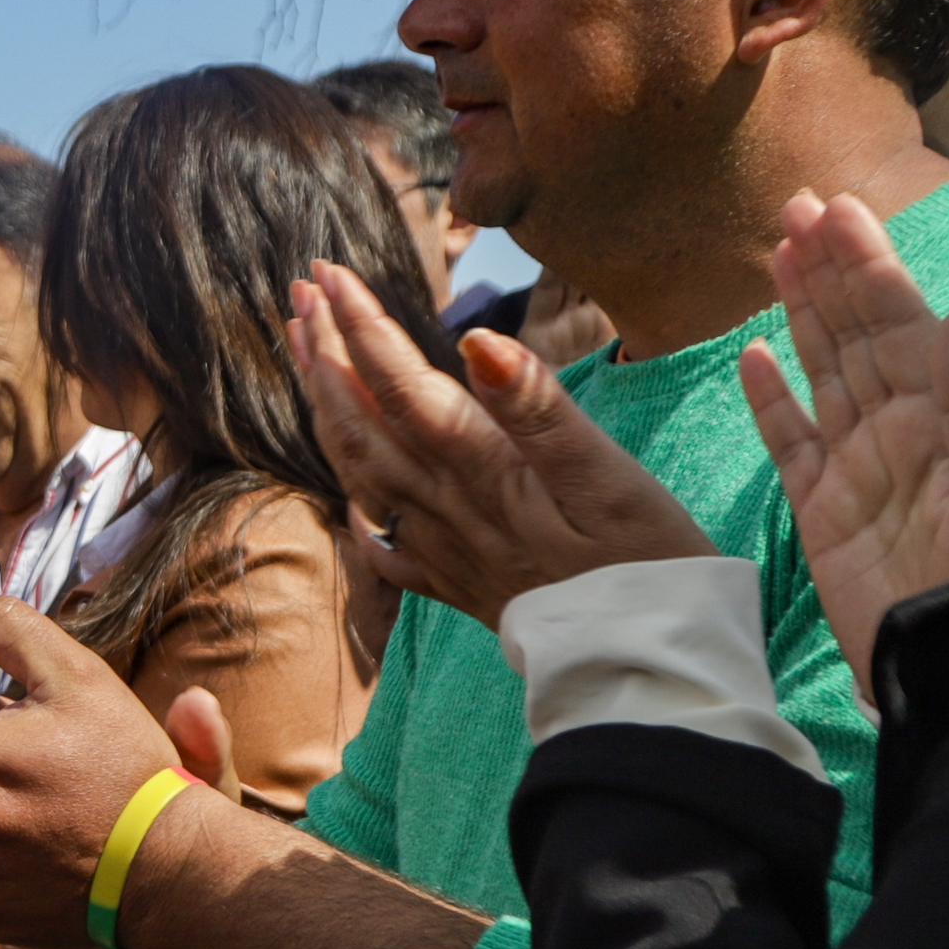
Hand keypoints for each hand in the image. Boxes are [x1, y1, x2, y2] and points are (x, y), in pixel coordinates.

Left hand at [287, 260, 715, 627]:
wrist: (646, 674)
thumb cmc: (647, 566)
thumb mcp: (608, 478)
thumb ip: (537, 410)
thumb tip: (475, 340)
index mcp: (482, 471)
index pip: (401, 386)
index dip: (361, 328)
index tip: (326, 274)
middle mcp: (447, 509)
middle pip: (363, 422)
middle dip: (326, 353)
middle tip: (300, 293)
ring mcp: (444, 550)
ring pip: (360, 471)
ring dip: (328, 407)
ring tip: (306, 357)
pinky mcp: (457, 586)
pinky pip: (383, 540)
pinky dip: (357, 502)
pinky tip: (350, 491)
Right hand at [745, 190, 948, 692]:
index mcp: (948, 411)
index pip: (901, 321)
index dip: (868, 265)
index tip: (838, 211)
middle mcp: (902, 427)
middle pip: (857, 333)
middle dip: (829, 269)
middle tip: (796, 207)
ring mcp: (859, 467)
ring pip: (822, 371)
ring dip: (800, 313)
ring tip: (777, 254)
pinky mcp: (821, 511)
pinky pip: (790, 442)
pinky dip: (771, 400)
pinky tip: (753, 357)